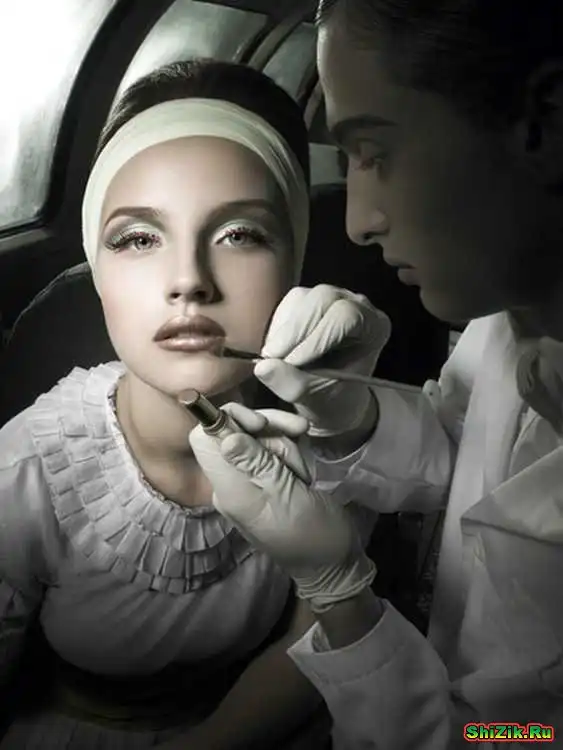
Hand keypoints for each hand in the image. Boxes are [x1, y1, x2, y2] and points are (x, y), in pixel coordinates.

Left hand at [189, 403, 375, 612]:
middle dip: (269, 431)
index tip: (261, 423)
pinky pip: (274, 451)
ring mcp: (251, 480)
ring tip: (304, 474)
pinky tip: (306, 472)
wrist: (332, 563)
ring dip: (286, 445)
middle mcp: (232, 481)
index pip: (204, 439)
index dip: (228, 420)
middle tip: (296, 445)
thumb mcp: (285, 495)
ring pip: (259, 438)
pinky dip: (292, 453)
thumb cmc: (311, 532)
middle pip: (236, 431)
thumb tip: (224, 434)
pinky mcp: (269, 480)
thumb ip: (255, 462)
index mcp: (228, 488)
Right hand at [256, 285, 390, 438]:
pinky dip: (277, 327)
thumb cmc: (332, 399)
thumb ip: (292, 384)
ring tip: (274, 359)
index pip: (346, 317)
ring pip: (302, 298)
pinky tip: (276, 350)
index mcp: (374, 327)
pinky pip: (287, 304)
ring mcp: (332, 298)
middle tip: (272, 358)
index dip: (316, 337)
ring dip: (283, 330)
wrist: (328, 396)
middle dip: (295, 330)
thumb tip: (262, 367)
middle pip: (323, 298)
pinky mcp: (309, 299)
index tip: (292, 363)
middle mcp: (357, 305)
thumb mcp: (315, 398)